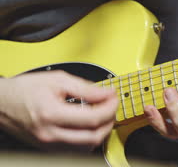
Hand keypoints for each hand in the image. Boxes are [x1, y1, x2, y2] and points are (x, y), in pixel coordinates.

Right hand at [0, 71, 117, 150]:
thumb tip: (107, 93)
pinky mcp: (48, 149)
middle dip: (109, 121)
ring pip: (87, 147)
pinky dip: (88, 139)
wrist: (1, 103)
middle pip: (93, 137)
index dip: (110, 107)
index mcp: (51, 114)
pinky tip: (90, 126)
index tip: (114, 97)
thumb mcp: (57, 80)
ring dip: (101, 132)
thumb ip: (86, 88)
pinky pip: (76, 150)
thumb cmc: (25, 90)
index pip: (93, 118)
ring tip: (103, 116)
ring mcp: (48, 145)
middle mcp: (50, 134)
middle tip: (112, 107)